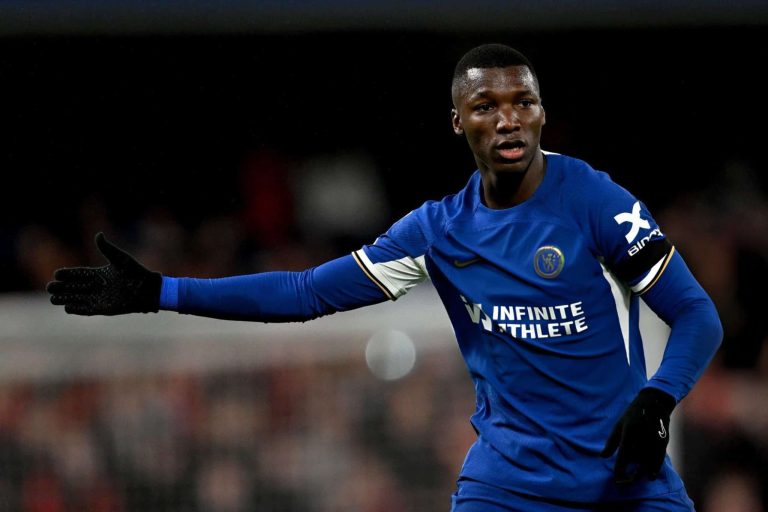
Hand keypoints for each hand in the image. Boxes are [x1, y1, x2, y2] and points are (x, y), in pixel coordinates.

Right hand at [46, 232, 161, 314]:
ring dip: (66, 298)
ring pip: (78, 298)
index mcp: (99, 274)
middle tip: (50, 287)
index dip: (68, 275)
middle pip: (74, 287)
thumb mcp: (120, 259)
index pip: (79, 275)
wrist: (148, 290)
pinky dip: (78, 309)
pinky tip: (67, 307)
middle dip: (62, 287)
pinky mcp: (104, 308)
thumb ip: (107, 248)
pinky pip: (87, 309)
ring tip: (53, 298)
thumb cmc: (136, 273)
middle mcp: (97, 286)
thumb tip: (98, 234)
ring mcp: (99, 298)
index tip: (57, 274)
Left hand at [601, 387, 675, 483]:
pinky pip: (659, 459)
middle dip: (631, 475)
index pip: (623, 455)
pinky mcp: (663, 441)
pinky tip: (650, 476)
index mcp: (629, 432)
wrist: (654, 403)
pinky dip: (655, 469)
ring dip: (642, 474)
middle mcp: (642, 437)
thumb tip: (602, 457)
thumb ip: (612, 442)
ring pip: (649, 463)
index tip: (616, 479)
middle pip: (637, 463)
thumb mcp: (619, 425)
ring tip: (635, 479)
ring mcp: (654, 440)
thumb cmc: (633, 414)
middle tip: (625, 483)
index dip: (620, 469)